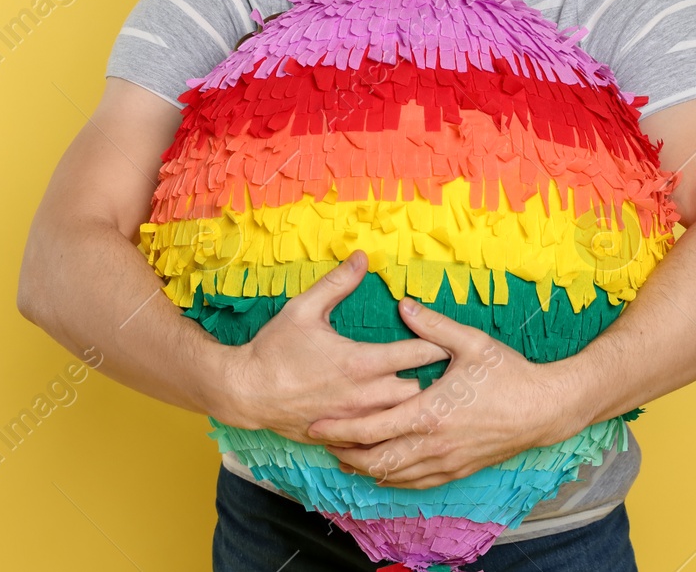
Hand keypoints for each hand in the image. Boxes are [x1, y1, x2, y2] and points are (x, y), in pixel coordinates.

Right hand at [215, 251, 450, 445]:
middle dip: (432, 380)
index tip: (449, 339)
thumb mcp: (304, 308)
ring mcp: (355, 421)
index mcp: (361, 362)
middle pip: (420, 392)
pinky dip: (390, 428)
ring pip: (402, 419)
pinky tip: (395, 420)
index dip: (438, 344)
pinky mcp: (343, 436)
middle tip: (444, 369)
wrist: (246, 391)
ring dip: (413, 405)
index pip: (417, 354)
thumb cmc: (275, 349)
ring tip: (426, 395)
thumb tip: (362, 257)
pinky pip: (378, 438)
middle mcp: (364, 395)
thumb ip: (338, 283)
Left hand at [307, 296, 583, 489]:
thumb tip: (404, 304)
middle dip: (345, 453)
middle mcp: (434, 444)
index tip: (317, 424)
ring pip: (394, 476)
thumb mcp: (472, 342)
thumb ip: (433, 325)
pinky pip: (417, 482)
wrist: (545, 409)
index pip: (373, 428)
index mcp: (431, 413)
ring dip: (365, 469)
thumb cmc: (509, 374)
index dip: (341, 429)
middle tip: (321, 443)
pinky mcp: (459, 470)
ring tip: (343, 458)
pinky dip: (393, 480)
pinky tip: (383, 474)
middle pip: (376, 460)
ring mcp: (447, 461)